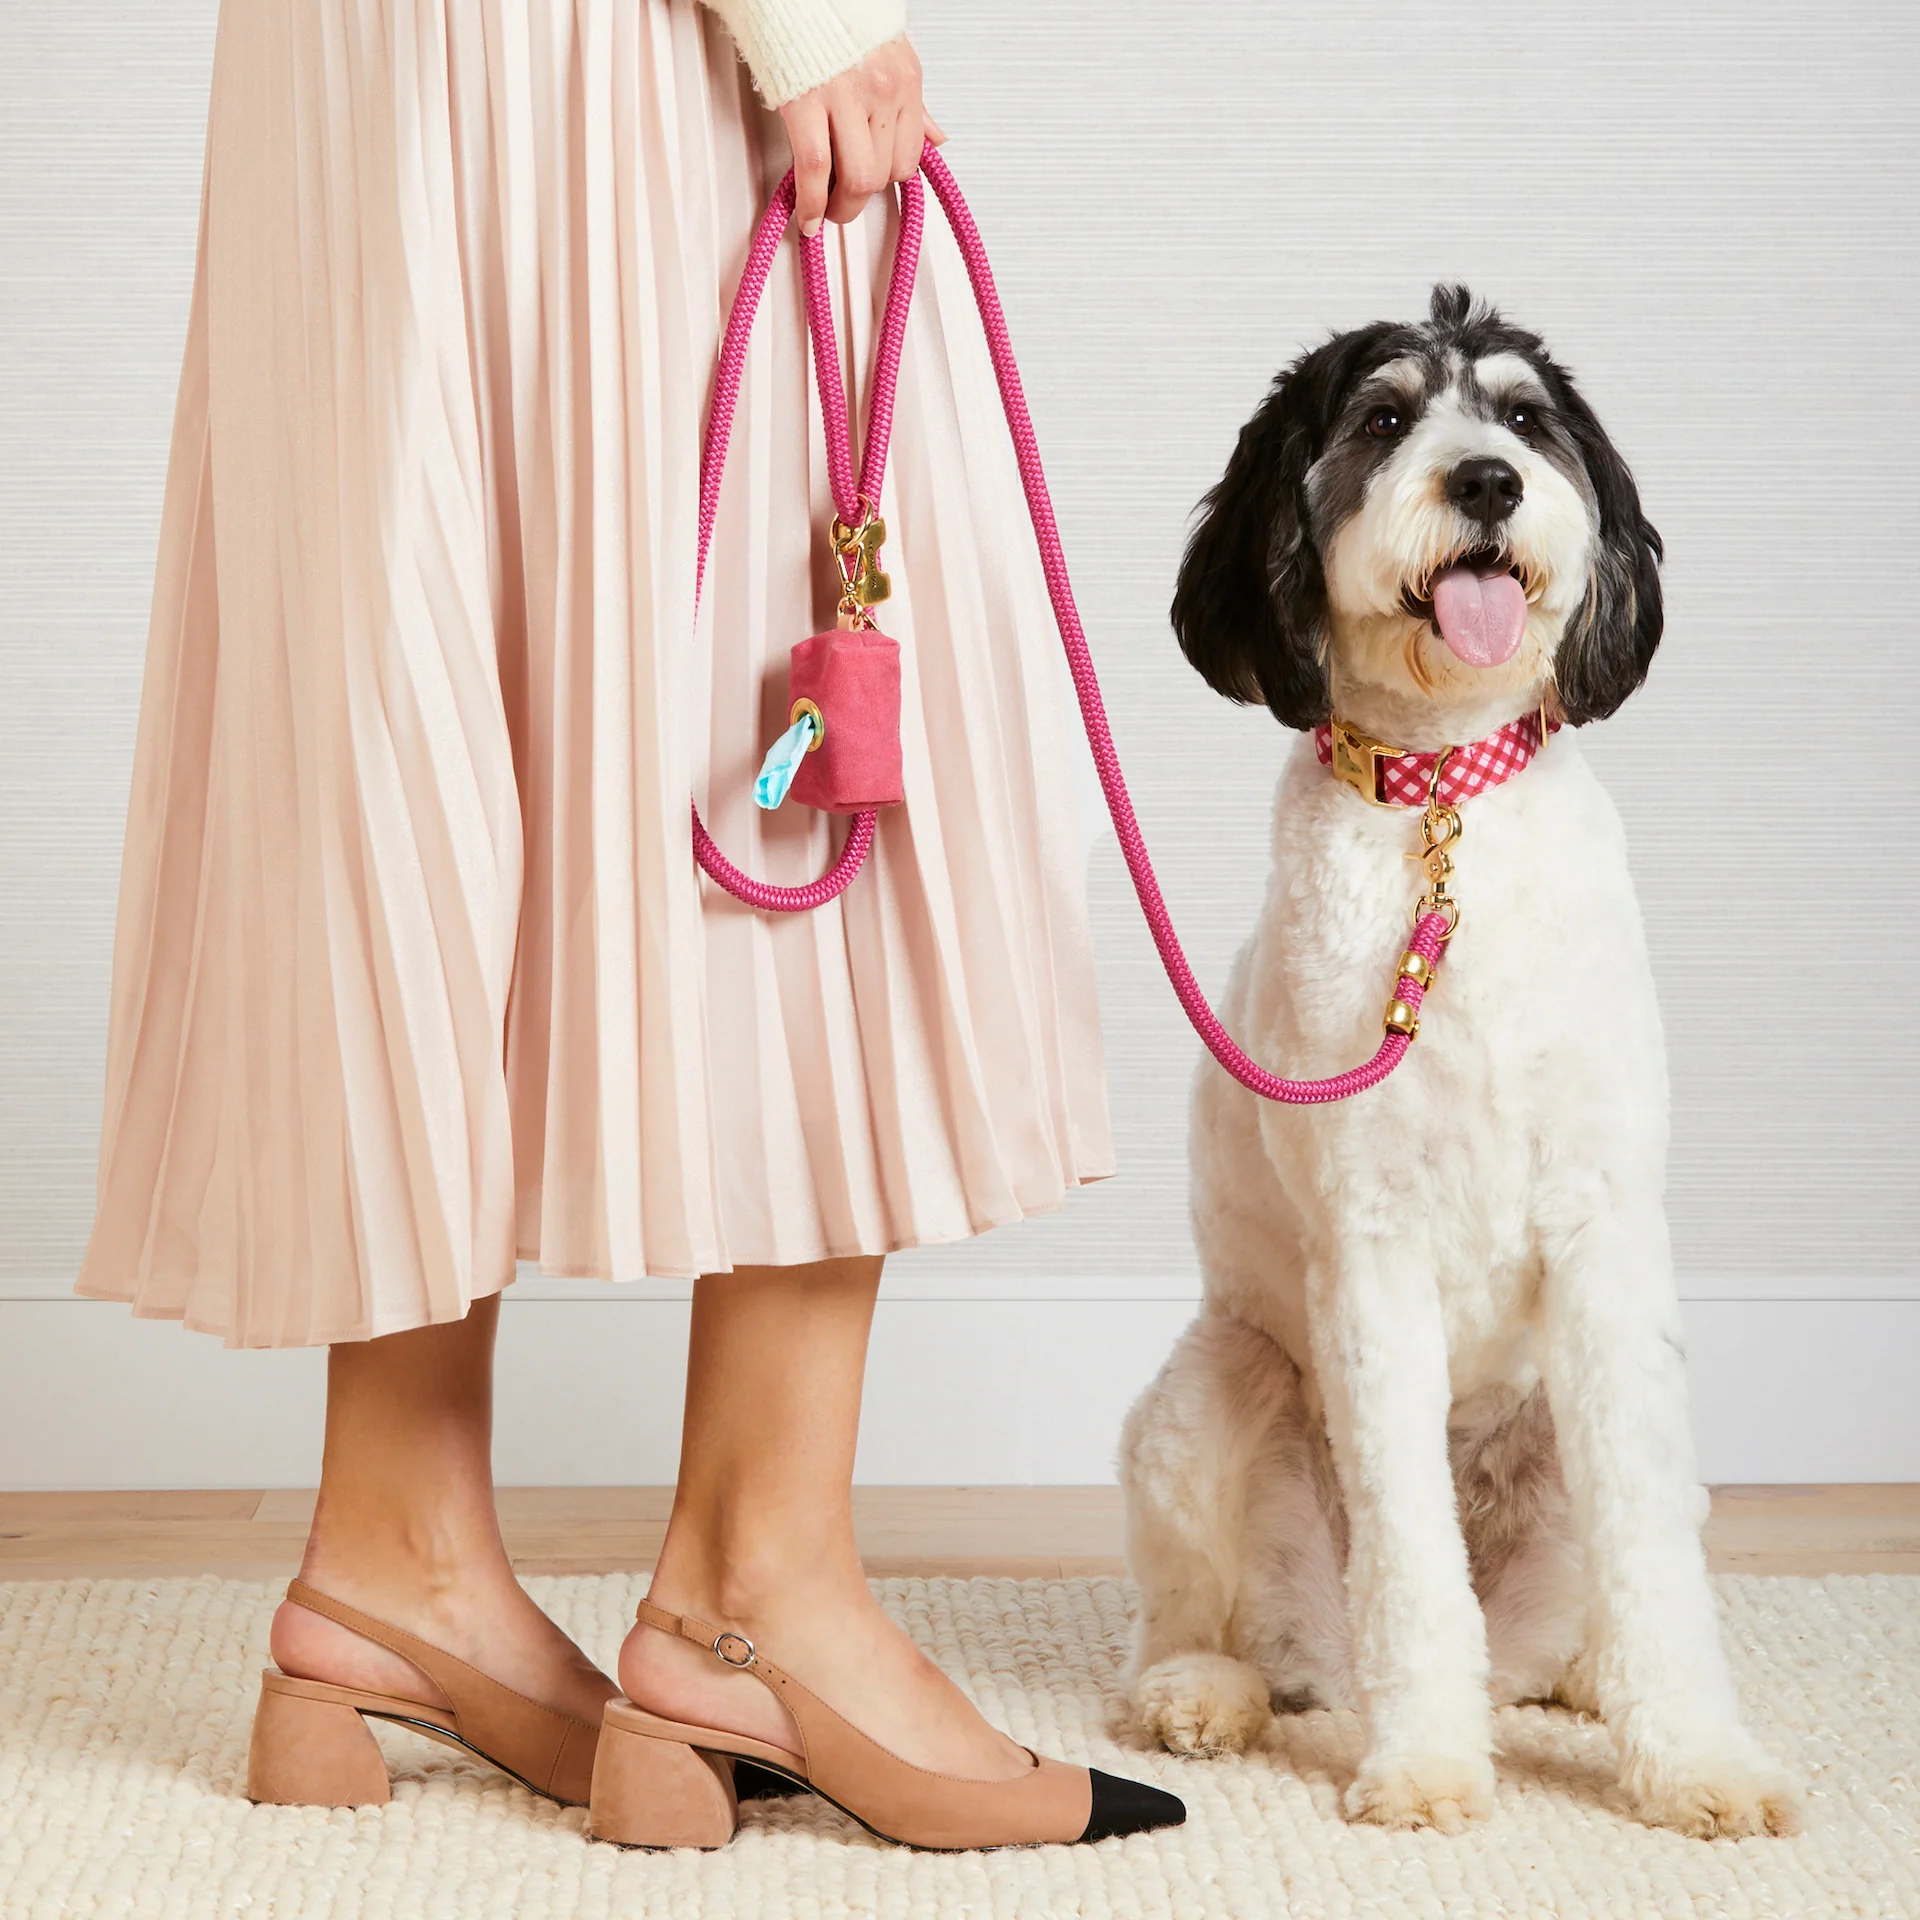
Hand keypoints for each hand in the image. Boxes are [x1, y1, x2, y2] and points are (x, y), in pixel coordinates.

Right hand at [777, 37, 945, 238]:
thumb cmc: (835, 13)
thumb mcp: (890, 51)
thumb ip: (913, 100)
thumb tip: (936, 137)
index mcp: (905, 78)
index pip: (910, 154)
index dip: (887, 179)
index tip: (870, 186)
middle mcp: (882, 89)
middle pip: (884, 173)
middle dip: (861, 199)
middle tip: (844, 205)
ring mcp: (845, 96)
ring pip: (857, 178)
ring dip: (839, 208)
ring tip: (826, 212)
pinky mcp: (807, 100)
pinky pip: (815, 167)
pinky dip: (811, 202)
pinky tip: (807, 215)